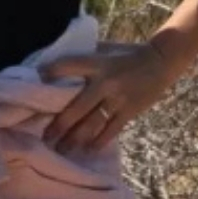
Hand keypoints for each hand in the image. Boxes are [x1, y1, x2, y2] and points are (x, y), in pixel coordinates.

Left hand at [39, 41, 177, 154]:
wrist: (161, 61)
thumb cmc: (130, 52)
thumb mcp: (107, 48)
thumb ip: (87, 55)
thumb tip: (59, 61)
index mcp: (98, 63)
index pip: (68, 67)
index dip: (50, 73)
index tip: (35, 83)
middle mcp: (105, 82)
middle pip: (77, 108)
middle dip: (59, 125)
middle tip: (45, 137)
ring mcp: (118, 99)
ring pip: (92, 124)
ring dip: (75, 138)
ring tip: (61, 149)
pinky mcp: (129, 111)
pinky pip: (111, 131)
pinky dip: (98, 141)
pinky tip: (87, 149)